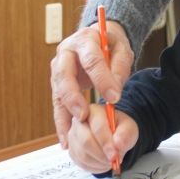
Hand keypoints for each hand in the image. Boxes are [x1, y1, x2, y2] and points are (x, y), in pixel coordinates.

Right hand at [51, 21, 134, 148]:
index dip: (102, 79)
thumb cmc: (110, 44)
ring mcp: (58, 67)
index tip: (114, 97)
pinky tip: (65, 139)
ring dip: (64, 114)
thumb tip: (114, 92)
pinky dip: (61, 122)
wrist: (98, 39)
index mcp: (85, 40)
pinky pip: (57, 103)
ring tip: (71, 135)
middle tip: (84, 115)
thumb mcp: (122, 50)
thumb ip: (119, 68)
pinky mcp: (57, 82)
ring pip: (58, 92)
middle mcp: (66, 52)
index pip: (91, 60)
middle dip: (73, 97)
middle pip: (64, 75)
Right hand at [67, 105, 138, 174]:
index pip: (98, 127)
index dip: (106, 143)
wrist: (113, 136)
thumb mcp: (129, 128)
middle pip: (85, 141)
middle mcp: (79, 121)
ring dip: (99, 162)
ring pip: (82, 154)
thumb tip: (118, 144)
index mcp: (94, 111)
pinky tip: (102, 162)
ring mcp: (73, 136)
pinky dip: (94, 166)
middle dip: (102, 155)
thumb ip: (125, 134)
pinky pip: (80, 162)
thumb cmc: (119, 129)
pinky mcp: (72, 149)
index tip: (115, 155)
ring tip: (110, 160)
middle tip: (113, 160)